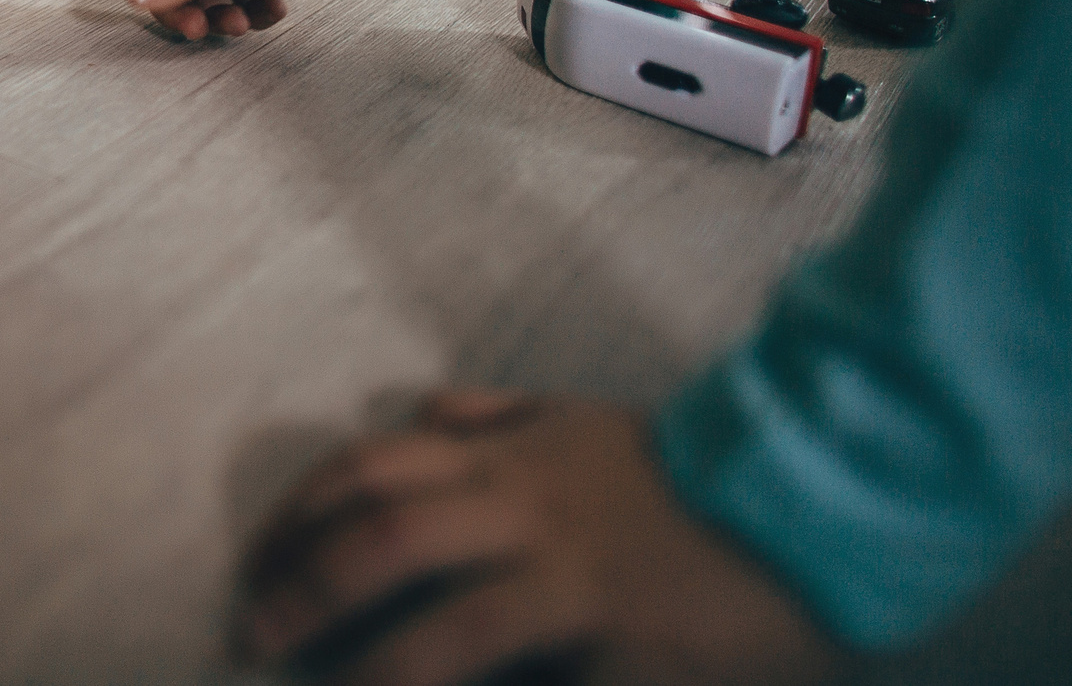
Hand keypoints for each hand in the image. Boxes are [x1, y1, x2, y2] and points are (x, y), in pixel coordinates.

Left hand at [237, 391, 848, 685]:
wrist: (818, 509)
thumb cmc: (690, 477)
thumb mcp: (584, 422)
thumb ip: (497, 418)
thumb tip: (419, 410)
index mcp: (509, 463)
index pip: (369, 472)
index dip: (299, 517)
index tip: (256, 564)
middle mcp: (529, 514)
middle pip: (388, 539)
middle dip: (307, 589)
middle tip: (254, 635)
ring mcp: (579, 588)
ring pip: (450, 628)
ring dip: (374, 671)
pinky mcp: (630, 657)